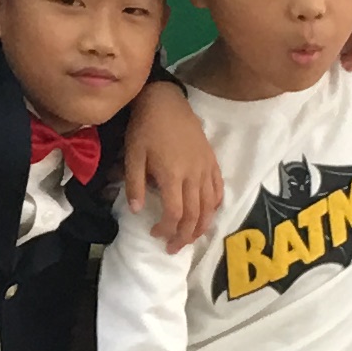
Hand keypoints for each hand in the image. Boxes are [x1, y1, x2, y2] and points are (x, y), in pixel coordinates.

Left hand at [115, 81, 222, 252]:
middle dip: (184, 236)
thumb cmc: (145, 127)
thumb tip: (137, 211)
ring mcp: (205, 168)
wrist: (165, 101)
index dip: (167, 229)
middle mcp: (193, 175)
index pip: (174, 213)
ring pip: (210, 206)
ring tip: (190, 238)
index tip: (155, 235)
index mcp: (172, 174)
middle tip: (173, 248)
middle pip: (194, 215)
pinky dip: (215, 206)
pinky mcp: (212, 160)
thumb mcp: (132, 155)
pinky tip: (208, 214)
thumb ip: (135, 184)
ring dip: (201, 227)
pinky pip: (219, 189)